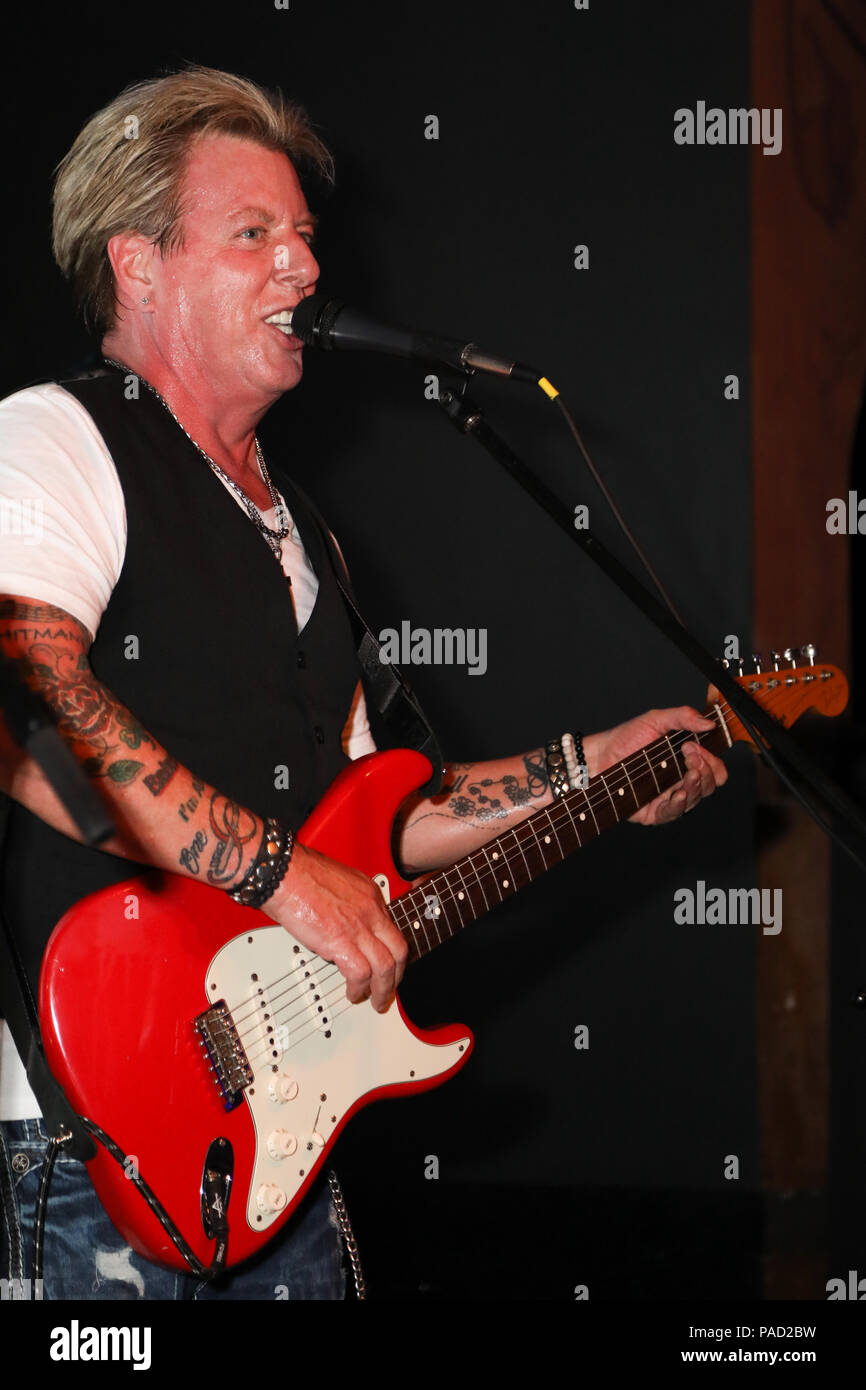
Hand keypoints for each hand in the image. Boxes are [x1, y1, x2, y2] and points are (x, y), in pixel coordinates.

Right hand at [265, 842, 407, 1010]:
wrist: (283, 872)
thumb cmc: (298, 873)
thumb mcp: (337, 882)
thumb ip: (347, 902)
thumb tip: (344, 924)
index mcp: (370, 895)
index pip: (393, 929)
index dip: (392, 952)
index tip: (388, 965)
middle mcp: (369, 910)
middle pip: (399, 950)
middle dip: (397, 975)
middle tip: (389, 989)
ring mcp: (357, 926)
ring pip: (385, 966)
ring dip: (382, 990)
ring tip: (374, 1000)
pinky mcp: (339, 940)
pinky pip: (360, 973)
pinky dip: (359, 988)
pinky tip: (352, 993)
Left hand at [585, 706, 727, 826]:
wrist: (600, 756)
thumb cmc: (626, 738)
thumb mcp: (656, 720)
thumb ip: (683, 717)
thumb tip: (709, 723)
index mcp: (687, 760)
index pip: (714, 768)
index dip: (712, 760)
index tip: (693, 747)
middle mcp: (681, 780)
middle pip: (709, 784)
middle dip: (705, 770)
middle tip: (688, 756)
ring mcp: (669, 796)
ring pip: (695, 799)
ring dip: (696, 786)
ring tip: (688, 775)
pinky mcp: (654, 812)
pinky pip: (674, 813)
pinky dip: (680, 804)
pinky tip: (679, 794)